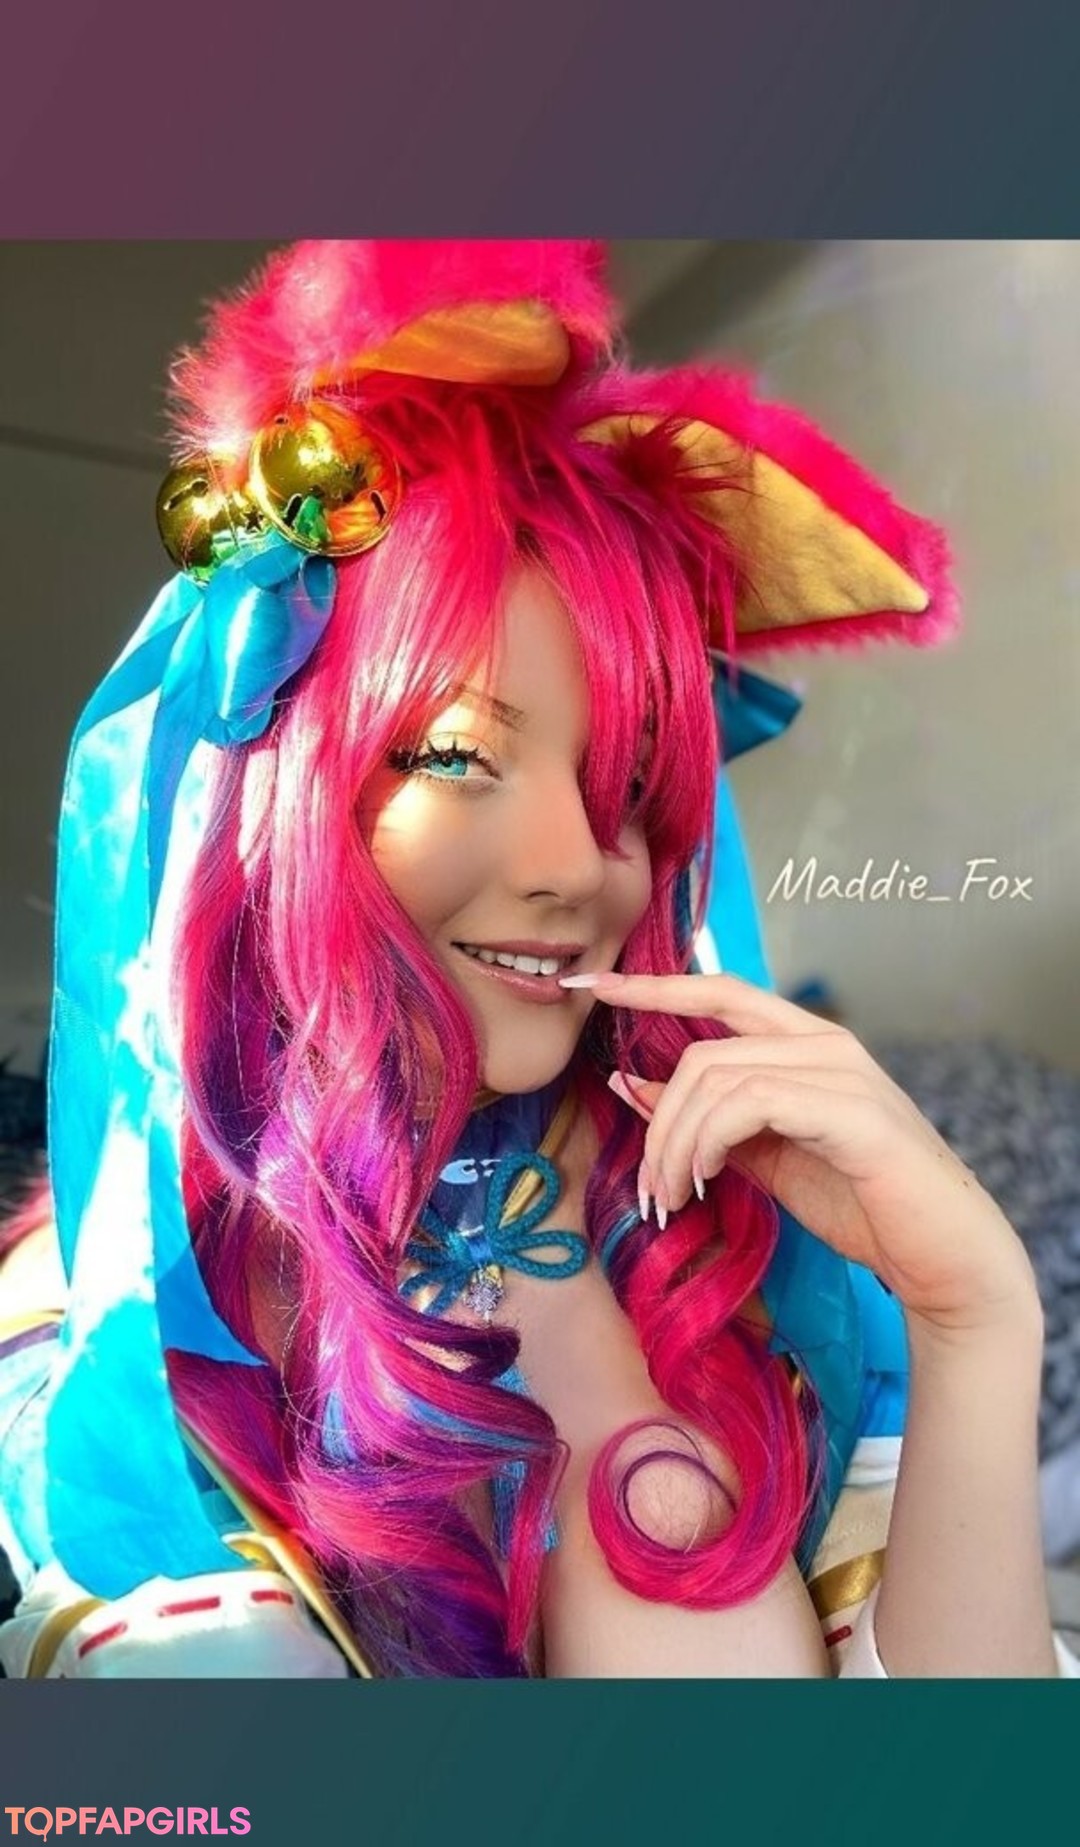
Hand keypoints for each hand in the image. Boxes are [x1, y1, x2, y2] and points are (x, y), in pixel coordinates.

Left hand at [579, 970, 1038, 1338]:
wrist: (942, 1255)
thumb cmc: (858, 1202)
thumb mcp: (763, 1155)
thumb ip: (707, 1118)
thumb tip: (630, 1083)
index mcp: (807, 1043)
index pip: (719, 990)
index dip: (653, 987)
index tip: (591, 988)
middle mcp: (826, 1043)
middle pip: (703, 1051)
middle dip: (658, 1119)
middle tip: (650, 1186)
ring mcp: (842, 1073)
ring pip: (717, 1079)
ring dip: (676, 1144)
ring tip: (672, 1196)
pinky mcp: (851, 1112)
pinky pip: (750, 1104)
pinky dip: (709, 1142)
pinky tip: (704, 1180)